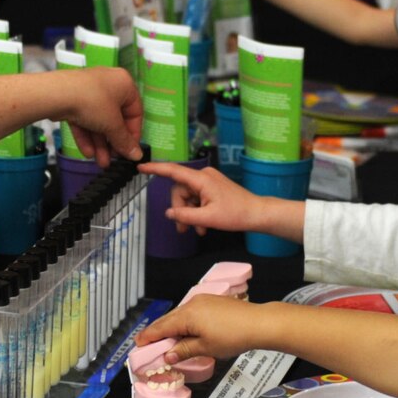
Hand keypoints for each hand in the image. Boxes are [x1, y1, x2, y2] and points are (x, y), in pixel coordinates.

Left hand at [58, 66, 142, 164]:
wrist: (57, 94)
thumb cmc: (92, 101)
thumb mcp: (113, 125)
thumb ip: (125, 141)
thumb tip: (136, 154)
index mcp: (124, 84)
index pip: (135, 113)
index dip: (133, 134)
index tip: (130, 150)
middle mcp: (108, 85)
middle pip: (114, 119)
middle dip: (112, 143)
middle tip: (113, 158)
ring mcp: (89, 91)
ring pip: (98, 122)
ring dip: (99, 144)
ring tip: (100, 161)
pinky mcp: (73, 99)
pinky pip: (84, 120)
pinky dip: (86, 136)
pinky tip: (88, 153)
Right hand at [138, 162, 260, 235]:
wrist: (257, 214)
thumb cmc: (236, 214)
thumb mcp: (208, 218)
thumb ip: (185, 215)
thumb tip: (168, 214)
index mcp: (201, 179)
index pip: (173, 171)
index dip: (155, 169)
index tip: (140, 167)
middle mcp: (203, 176)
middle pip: (179, 191)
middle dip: (180, 210)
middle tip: (184, 229)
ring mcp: (208, 182)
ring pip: (188, 197)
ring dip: (190, 214)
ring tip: (197, 231)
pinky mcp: (212, 188)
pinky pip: (197, 199)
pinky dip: (197, 212)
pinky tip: (203, 227)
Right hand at [143, 293, 258, 362]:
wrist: (259, 323)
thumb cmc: (233, 336)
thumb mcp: (205, 348)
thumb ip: (183, 350)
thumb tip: (167, 355)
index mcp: (187, 315)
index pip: (161, 327)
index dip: (148, 337)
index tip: (138, 344)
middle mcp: (192, 304)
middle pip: (168, 319)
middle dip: (157, 332)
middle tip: (147, 344)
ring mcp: (203, 300)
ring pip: (180, 315)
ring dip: (171, 327)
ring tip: (165, 340)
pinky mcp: (212, 301)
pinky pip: (191, 312)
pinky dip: (184, 322)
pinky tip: (185, 331)